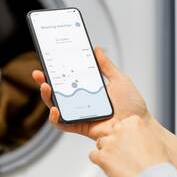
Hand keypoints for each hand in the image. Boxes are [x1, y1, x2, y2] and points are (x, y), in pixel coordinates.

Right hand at [31, 47, 149, 139]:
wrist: (136, 127)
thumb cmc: (132, 107)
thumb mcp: (119, 79)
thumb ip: (106, 66)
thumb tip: (97, 50)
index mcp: (91, 90)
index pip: (70, 79)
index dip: (58, 71)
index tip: (49, 62)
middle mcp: (83, 102)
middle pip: (58, 92)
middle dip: (46, 82)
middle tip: (39, 73)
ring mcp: (79, 115)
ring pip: (56, 106)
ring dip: (47, 96)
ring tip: (46, 87)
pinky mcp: (78, 127)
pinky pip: (61, 124)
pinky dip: (54, 117)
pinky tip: (55, 108)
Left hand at [90, 115, 168, 176]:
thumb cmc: (156, 164)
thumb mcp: (153, 139)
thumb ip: (140, 133)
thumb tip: (135, 135)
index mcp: (134, 122)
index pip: (122, 124)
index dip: (125, 135)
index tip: (129, 143)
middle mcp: (120, 130)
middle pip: (110, 132)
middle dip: (114, 142)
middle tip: (123, 154)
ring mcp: (109, 143)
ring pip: (100, 143)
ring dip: (107, 152)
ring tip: (119, 163)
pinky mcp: (102, 156)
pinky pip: (93, 155)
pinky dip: (99, 161)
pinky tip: (110, 167)